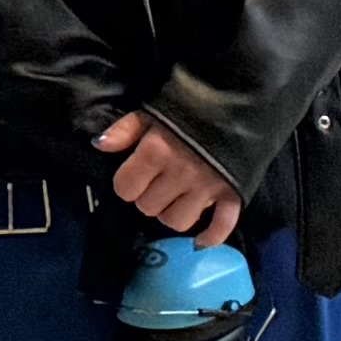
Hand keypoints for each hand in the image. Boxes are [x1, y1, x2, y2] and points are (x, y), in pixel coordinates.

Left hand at [95, 110, 240, 245]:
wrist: (241, 99)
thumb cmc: (190, 106)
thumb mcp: (151, 111)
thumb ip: (124, 129)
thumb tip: (99, 145)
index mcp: (157, 151)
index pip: (125, 189)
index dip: (127, 183)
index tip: (136, 175)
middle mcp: (180, 173)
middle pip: (149, 208)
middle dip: (149, 197)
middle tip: (158, 183)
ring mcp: (208, 187)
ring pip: (178, 221)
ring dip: (173, 213)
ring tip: (177, 198)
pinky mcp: (233, 194)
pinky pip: (221, 227)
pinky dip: (210, 237)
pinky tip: (200, 241)